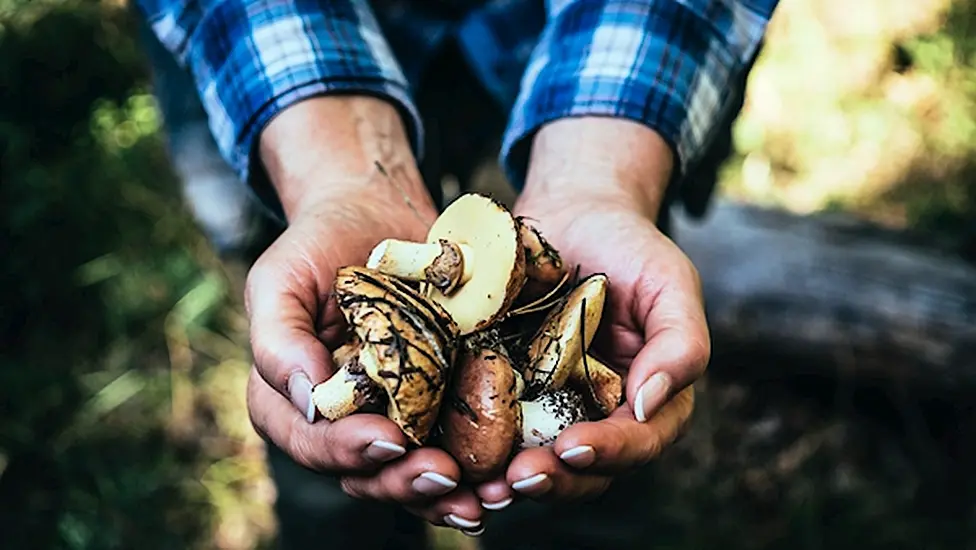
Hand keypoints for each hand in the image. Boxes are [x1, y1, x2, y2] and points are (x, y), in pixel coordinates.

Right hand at [243, 97, 484, 532]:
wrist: (375, 215)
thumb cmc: (316, 245)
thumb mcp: (279, 279)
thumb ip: (277, 339)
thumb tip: (306, 398)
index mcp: (290, 404)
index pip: (313, 442)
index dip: (349, 450)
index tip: (390, 440)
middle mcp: (339, 423)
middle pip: (366, 474)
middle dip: (406, 482)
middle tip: (447, 476)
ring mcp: (390, 417)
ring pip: (411, 473)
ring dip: (446, 494)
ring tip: (483, 497)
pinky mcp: (434, 404)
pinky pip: (452, 446)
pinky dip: (475, 468)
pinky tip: (504, 475)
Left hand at [475, 117, 707, 505]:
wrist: (571, 213)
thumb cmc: (628, 246)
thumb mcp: (669, 282)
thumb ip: (680, 342)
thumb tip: (650, 403)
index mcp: (645, 399)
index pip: (638, 441)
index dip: (611, 452)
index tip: (574, 448)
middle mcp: (596, 415)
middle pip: (583, 470)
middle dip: (553, 480)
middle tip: (518, 478)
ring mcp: (548, 408)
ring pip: (534, 462)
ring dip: (509, 481)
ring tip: (482, 486)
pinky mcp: (502, 392)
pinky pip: (488, 431)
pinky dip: (472, 450)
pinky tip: (447, 455)